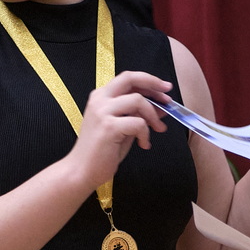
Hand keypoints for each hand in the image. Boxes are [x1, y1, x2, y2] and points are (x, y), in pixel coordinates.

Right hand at [70, 69, 170, 189]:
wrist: (82, 171)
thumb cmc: (101, 152)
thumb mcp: (122, 127)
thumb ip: (137, 114)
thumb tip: (160, 107)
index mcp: (101, 96)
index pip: (127, 79)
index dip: (149, 81)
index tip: (164, 88)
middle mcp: (100, 99)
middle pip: (130, 78)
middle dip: (154, 85)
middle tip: (168, 99)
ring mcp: (103, 112)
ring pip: (138, 101)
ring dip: (152, 116)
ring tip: (157, 129)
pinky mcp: (109, 127)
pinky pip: (138, 123)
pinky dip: (146, 133)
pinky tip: (144, 144)